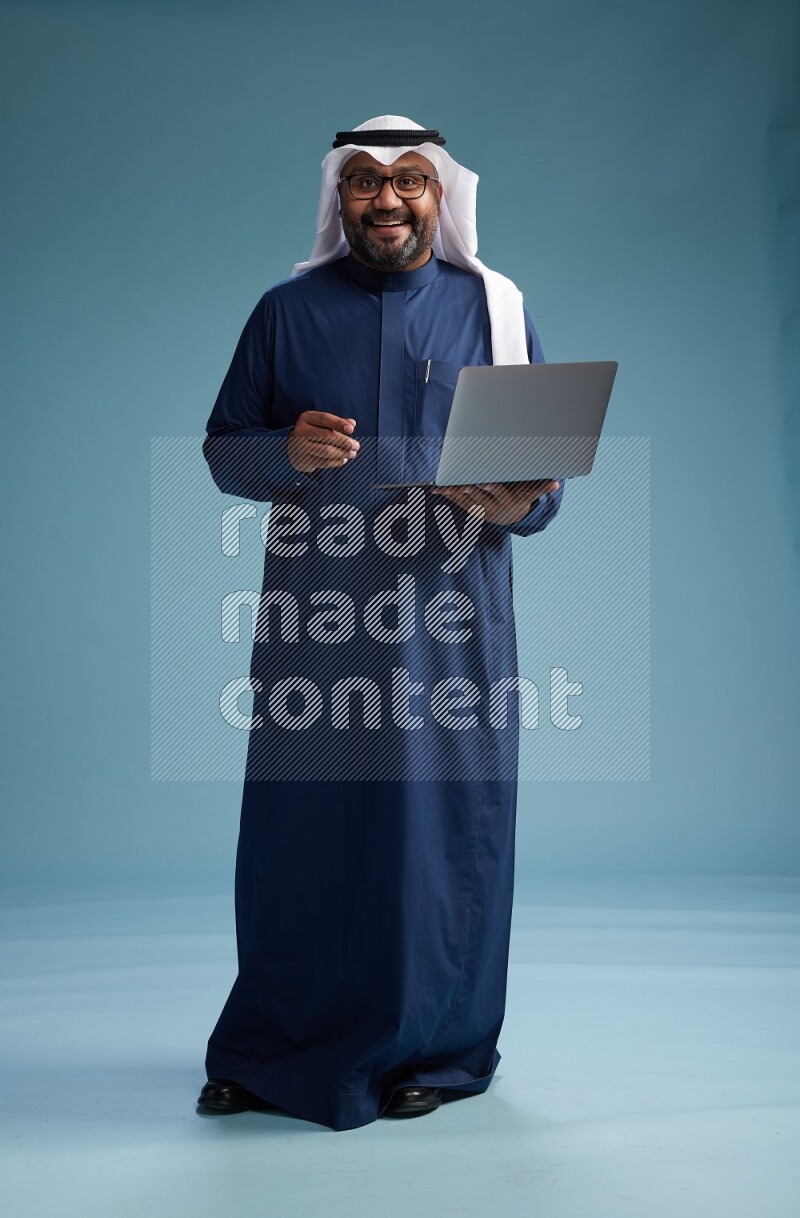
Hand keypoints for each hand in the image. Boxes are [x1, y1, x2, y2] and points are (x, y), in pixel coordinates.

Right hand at [287, 411, 359, 472]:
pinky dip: (337, 461)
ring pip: (327, 451)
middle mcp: (301, 431)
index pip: (325, 419)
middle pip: (328, 436)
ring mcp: (301, 447)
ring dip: (343, 453)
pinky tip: (343, 459)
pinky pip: (325, 462)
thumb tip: (352, 423)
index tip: (351, 429)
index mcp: (306, 418)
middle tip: (356, 445)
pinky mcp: (304, 461)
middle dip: (345, 442)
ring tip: (352, 453)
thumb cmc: (312, 433)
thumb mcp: (321, 424)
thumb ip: (336, 422)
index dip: (339, 423)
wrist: (292, 449)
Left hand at [430, 480, 559, 524]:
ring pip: (464, 501)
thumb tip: (557, 483)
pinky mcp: (470, 509)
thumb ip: (541, 487)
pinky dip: (447, 496)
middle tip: (458, 485)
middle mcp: (492, 506)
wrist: (511, 518)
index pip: (498, 493)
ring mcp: (480, 509)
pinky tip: (435, 490)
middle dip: (468, 490)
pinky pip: (457, 503)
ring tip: (440, 488)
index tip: (484, 483)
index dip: (491, 488)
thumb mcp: (530, 494)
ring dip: (452, 494)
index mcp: (505, 500)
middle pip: (478, 497)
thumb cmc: (521, 498)